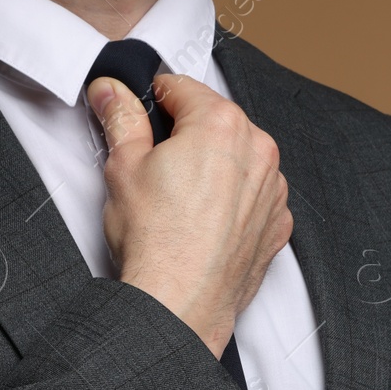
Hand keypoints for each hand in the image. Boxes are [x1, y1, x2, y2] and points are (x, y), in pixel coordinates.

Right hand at [87, 73, 292, 357]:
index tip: (140, 112)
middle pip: (216, 122)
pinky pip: (254, 197)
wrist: (180, 302)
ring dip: (214, 167)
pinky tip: (204, 220)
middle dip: (187, 134)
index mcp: (222, 124)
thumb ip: (122, 119)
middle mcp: (259, 152)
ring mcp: (273, 191)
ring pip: (239, 160)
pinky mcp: (277, 224)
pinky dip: (233, 201)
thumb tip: (113, 93)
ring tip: (179, 198)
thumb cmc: (156, 240)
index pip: (183, 88)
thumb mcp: (124, 165)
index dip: (154, 99)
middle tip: (155, 164)